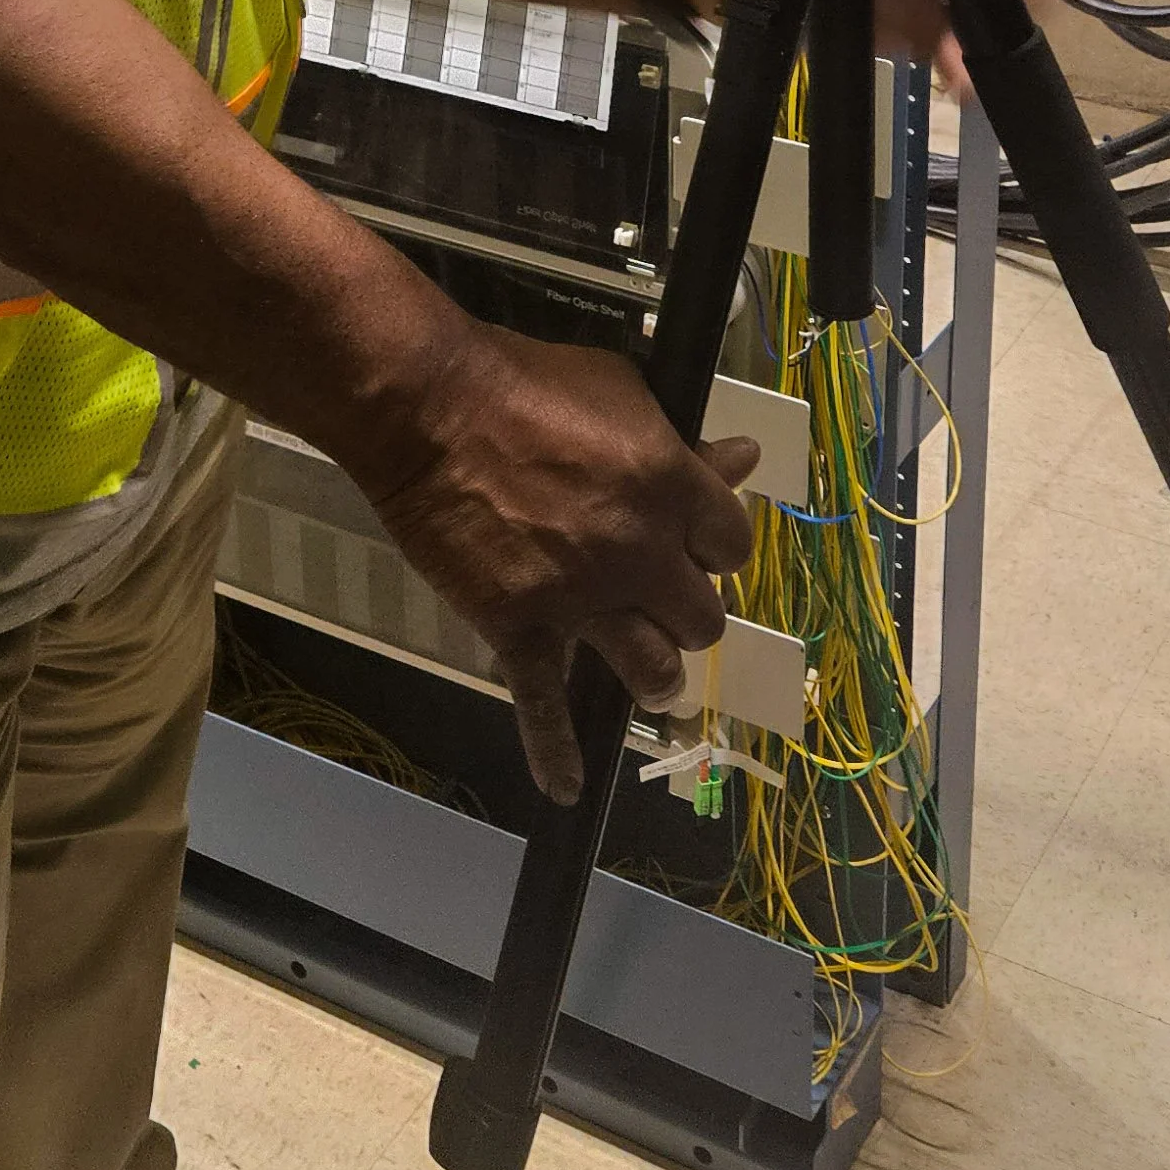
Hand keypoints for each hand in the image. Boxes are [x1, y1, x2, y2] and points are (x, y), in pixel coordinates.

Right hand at [365, 324, 759, 802]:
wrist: (428, 410)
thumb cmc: (525, 382)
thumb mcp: (621, 390)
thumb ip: (681, 437)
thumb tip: (740, 458)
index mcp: (669, 487)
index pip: (733, 542)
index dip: (715, 545)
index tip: (695, 544)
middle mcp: (637, 552)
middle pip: (702, 617)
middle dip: (687, 611)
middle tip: (663, 601)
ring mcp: (579, 598)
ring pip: (651, 668)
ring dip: (655, 673)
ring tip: (648, 675)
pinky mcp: (519, 627)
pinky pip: (543, 704)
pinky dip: (555, 751)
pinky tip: (566, 787)